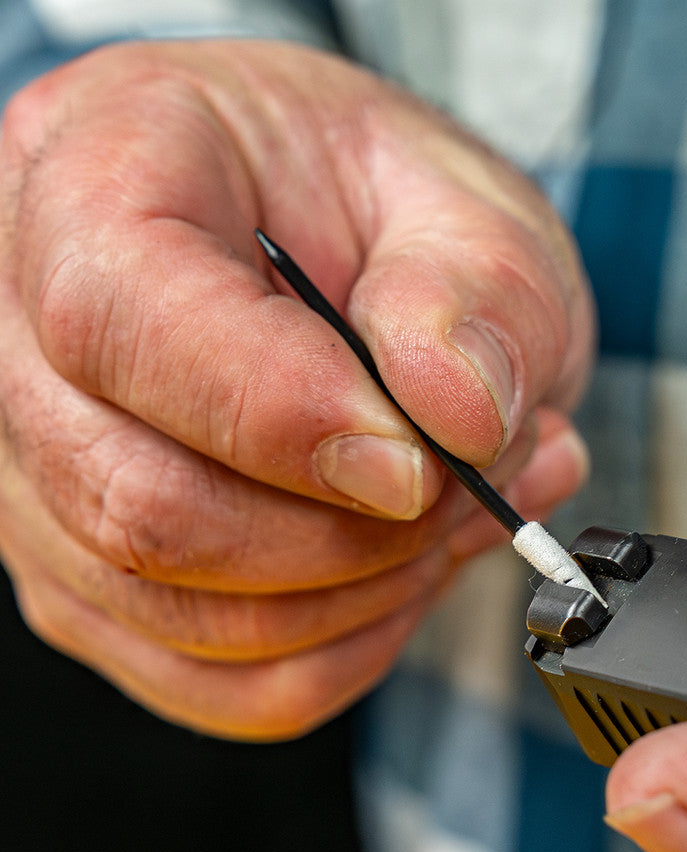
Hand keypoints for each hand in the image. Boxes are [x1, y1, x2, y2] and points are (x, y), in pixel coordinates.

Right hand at [0, 39, 593, 738]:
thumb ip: (477, 294)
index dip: (283, 417)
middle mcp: (32, 332)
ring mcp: (47, 472)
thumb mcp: (467, 208)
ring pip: (184, 612)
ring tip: (461, 511)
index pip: (123, 322)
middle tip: (469, 484)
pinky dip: (343, 648)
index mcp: (105, 171)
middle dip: (350, 532)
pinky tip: (409, 569)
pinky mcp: (97, 574)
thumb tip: (456, 414)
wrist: (355, 257)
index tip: (421, 461)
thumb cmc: (387, 212)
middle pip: (140, 501)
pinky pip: (214, 679)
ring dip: (365, 592)